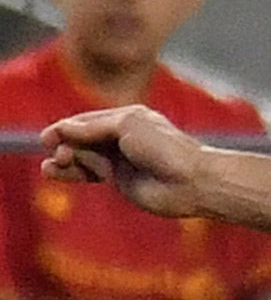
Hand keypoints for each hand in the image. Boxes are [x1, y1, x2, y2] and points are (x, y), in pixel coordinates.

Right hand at [41, 105, 205, 216]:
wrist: (192, 181)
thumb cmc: (165, 148)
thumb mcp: (126, 126)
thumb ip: (93, 128)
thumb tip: (63, 129)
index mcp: (127, 118)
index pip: (87, 120)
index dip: (67, 128)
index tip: (49, 136)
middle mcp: (122, 138)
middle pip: (82, 139)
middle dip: (66, 145)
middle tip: (59, 154)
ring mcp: (121, 160)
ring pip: (83, 157)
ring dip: (65, 160)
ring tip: (52, 167)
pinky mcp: (121, 181)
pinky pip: (91, 174)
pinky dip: (73, 173)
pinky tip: (55, 172)